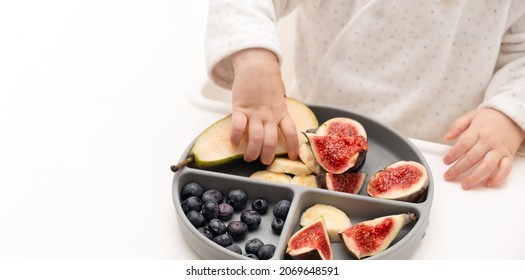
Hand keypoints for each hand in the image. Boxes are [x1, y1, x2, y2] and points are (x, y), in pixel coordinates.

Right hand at [229, 48, 298, 164]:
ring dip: (252, 152)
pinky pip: (238, 126)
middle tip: (263, 161)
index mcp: (282, 112)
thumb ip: (279, 110)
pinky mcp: (240, 108)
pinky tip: (234, 143)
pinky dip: (235, 136)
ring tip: (248, 157)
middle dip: (267, 155)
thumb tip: (280, 122)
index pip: (291, 133)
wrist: (256, 65)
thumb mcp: (279, 97)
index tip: (292, 156)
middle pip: (271, 141)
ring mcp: (255, 113)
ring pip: (256, 138)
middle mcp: (270, 115)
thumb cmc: (267, 81)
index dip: (293, 146)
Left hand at [443, 108, 524, 188]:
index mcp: (478, 130)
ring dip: (475, 177)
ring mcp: (499, 149)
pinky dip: (498, 178)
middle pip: (472, 157)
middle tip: (449, 176)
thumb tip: (447, 136)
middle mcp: (489, 141)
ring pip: (487, 166)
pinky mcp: (508, 155)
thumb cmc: (491, 117)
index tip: (446, 161)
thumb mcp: (471, 116)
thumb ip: (457, 125)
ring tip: (465, 185)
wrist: (512, 116)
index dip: (453, 154)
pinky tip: (488, 183)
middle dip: (459, 169)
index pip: (464, 144)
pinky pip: (505, 169)